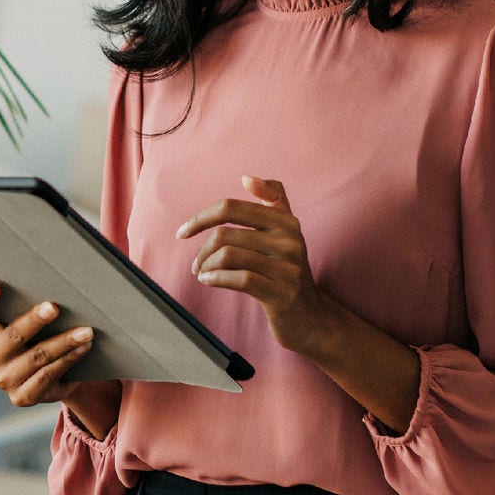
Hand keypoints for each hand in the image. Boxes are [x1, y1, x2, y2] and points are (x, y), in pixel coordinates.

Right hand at [0, 279, 93, 407]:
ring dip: (64, 342)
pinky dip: (69, 359)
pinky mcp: (22, 397)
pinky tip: (83, 348)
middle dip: (35, 320)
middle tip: (54, 307)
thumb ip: (27, 307)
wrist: (50, 379)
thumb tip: (57, 284)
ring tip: (86, 331)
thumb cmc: (38, 338)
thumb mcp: (28, 323)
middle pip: (12, 335)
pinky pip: (48, 374)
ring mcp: (5, 379)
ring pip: (37, 356)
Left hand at [177, 175, 332, 356]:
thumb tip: (247, 178)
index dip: (201, 218)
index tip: (183, 233)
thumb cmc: (287, 272)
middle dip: (202, 251)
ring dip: (206, 267)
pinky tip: (209, 282)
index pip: (231, 207)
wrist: (311, 317)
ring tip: (203, 274)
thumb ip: (273, 200)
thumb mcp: (286, 233)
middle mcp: (290, 240)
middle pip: (225, 234)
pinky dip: (216, 280)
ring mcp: (288, 268)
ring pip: (228, 256)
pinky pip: (239, 279)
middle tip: (196, 265)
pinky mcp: (282, 294)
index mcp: (286, 221)